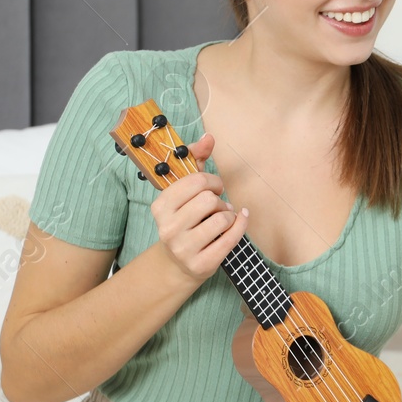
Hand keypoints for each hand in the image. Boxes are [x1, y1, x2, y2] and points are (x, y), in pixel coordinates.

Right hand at [149, 132, 247, 284]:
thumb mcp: (184, 191)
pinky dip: (241, 225)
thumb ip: (195, 161)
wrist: (177, 264)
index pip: (195, 182)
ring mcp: (184, 249)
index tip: (213, 187)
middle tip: (217, 205)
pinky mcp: (201, 264)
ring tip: (222, 218)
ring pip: (221, 218)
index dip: (211, 181)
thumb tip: (209, 137)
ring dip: (228, 215)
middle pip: (209, 199)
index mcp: (160, 207)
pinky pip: (231, 238)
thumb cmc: (184, 219)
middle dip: (219, 200)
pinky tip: (240, 220)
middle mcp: (168, 228)